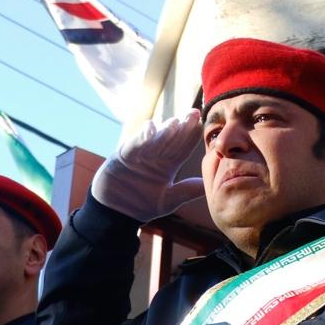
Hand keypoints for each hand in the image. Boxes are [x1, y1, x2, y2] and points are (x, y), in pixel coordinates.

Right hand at [91, 111, 205, 221]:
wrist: (115, 212)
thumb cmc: (141, 205)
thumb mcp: (168, 200)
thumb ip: (186, 191)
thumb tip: (208, 184)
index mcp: (168, 165)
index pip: (183, 148)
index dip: (192, 137)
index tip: (203, 124)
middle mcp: (155, 156)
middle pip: (171, 139)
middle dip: (183, 126)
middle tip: (194, 113)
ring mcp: (140, 154)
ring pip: (154, 139)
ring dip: (164, 130)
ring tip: (176, 122)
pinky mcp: (123, 155)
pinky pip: (134, 144)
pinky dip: (141, 137)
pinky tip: (151, 130)